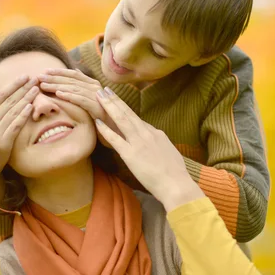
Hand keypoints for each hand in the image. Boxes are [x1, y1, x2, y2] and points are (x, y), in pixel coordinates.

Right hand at [0, 76, 37, 174]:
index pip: (0, 95)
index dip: (14, 84)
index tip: (25, 76)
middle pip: (9, 101)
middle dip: (23, 88)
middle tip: (36, 79)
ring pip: (13, 111)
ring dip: (26, 99)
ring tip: (37, 89)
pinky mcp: (3, 142)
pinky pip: (15, 126)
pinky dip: (22, 116)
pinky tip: (31, 107)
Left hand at [38, 68, 120, 146]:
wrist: (116, 132)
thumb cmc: (101, 116)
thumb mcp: (91, 99)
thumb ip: (83, 85)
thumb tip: (75, 70)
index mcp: (93, 84)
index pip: (74, 74)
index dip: (59, 72)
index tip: (45, 71)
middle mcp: (96, 88)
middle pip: (72, 80)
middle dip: (54, 78)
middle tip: (39, 77)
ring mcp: (98, 97)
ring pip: (74, 88)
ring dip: (58, 86)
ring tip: (44, 85)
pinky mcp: (98, 108)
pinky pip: (81, 100)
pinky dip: (70, 96)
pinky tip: (59, 94)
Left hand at [94, 87, 204, 211]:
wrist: (177, 185)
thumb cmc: (176, 175)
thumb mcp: (170, 154)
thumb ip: (160, 146)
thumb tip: (155, 144)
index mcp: (157, 134)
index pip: (138, 120)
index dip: (125, 109)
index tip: (117, 101)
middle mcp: (147, 134)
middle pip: (128, 113)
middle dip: (115, 100)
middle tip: (105, 89)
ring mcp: (138, 143)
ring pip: (121, 120)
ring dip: (109, 106)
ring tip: (100, 96)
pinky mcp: (131, 154)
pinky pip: (115, 139)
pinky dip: (105, 129)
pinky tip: (97, 121)